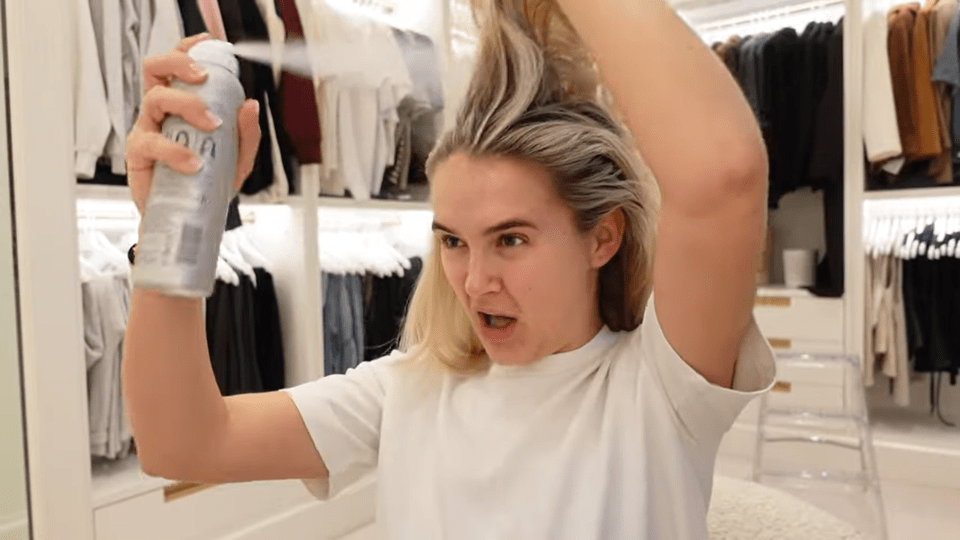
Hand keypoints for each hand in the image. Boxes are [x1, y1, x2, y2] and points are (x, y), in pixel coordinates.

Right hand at [126, 33, 260, 214]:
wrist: (190, 220)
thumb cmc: (206, 185)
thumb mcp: (237, 160)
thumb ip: (246, 135)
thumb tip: (250, 106)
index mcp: (180, 107)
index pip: (176, 69)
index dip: (186, 51)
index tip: (205, 44)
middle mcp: (161, 114)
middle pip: (156, 71)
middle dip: (179, 64)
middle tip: (204, 78)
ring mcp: (148, 131)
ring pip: (155, 99)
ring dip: (186, 105)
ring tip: (211, 124)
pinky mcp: (139, 156)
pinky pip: (151, 142)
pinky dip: (175, 151)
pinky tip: (194, 162)